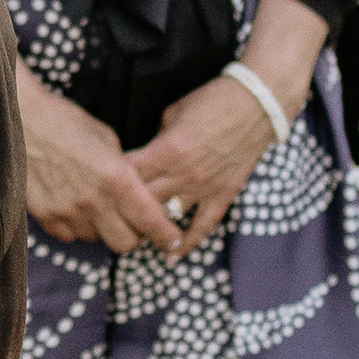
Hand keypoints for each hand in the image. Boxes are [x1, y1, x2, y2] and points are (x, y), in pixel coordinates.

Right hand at [16, 73, 185, 255]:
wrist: (20, 119)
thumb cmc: (64, 121)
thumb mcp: (106, 139)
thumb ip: (124, 168)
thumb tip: (133, 187)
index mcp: (116, 179)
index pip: (150, 220)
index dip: (166, 235)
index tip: (173, 240)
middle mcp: (94, 202)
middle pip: (125, 242)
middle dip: (133, 234)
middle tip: (132, 221)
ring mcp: (67, 212)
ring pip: (96, 239)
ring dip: (102, 228)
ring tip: (96, 204)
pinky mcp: (45, 216)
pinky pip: (69, 235)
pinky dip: (76, 226)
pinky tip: (74, 206)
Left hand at [125, 74, 275, 249]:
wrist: (257, 104)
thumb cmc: (212, 101)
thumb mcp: (172, 113)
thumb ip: (156, 139)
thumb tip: (144, 155)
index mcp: (165, 151)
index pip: (127, 175)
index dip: (110, 180)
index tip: (100, 183)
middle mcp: (182, 175)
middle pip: (141, 201)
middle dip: (122, 207)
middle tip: (108, 212)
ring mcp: (203, 188)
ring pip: (167, 218)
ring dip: (148, 226)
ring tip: (130, 234)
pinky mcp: (223, 195)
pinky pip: (203, 227)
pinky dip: (186, 244)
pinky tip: (170, 257)